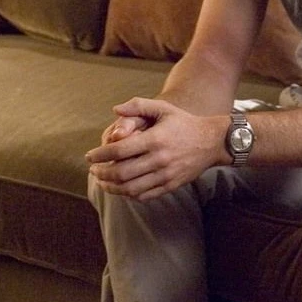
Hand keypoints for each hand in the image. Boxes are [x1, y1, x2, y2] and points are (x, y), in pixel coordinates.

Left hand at [87, 98, 224, 200]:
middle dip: (102, 173)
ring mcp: (165, 174)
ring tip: (103, 181)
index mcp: (155, 139)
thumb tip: (115, 110)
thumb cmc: (184, 123)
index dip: (100, 155)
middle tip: (93, 170)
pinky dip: (128, 194)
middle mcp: (159, 159)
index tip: (89, 156)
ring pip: (131, 188)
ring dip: (112, 187)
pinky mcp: (171, 185)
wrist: (212, 142)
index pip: (119, 150)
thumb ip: (138, 106)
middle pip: (121, 173)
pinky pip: (144, 195)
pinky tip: (121, 188)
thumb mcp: (163, 108)